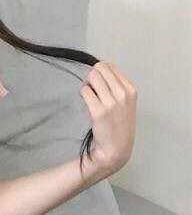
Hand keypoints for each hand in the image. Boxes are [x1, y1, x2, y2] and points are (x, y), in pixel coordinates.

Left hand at [79, 61, 137, 181]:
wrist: (116, 148)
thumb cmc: (119, 125)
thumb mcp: (125, 102)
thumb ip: (115, 86)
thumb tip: (97, 72)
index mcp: (130, 90)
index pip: (110, 66)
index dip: (100, 72)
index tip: (99, 84)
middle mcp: (123, 94)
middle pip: (99, 68)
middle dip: (92, 76)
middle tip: (92, 90)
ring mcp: (111, 102)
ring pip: (92, 76)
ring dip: (87, 85)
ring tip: (90, 97)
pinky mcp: (98, 111)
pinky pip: (85, 91)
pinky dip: (83, 94)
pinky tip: (88, 104)